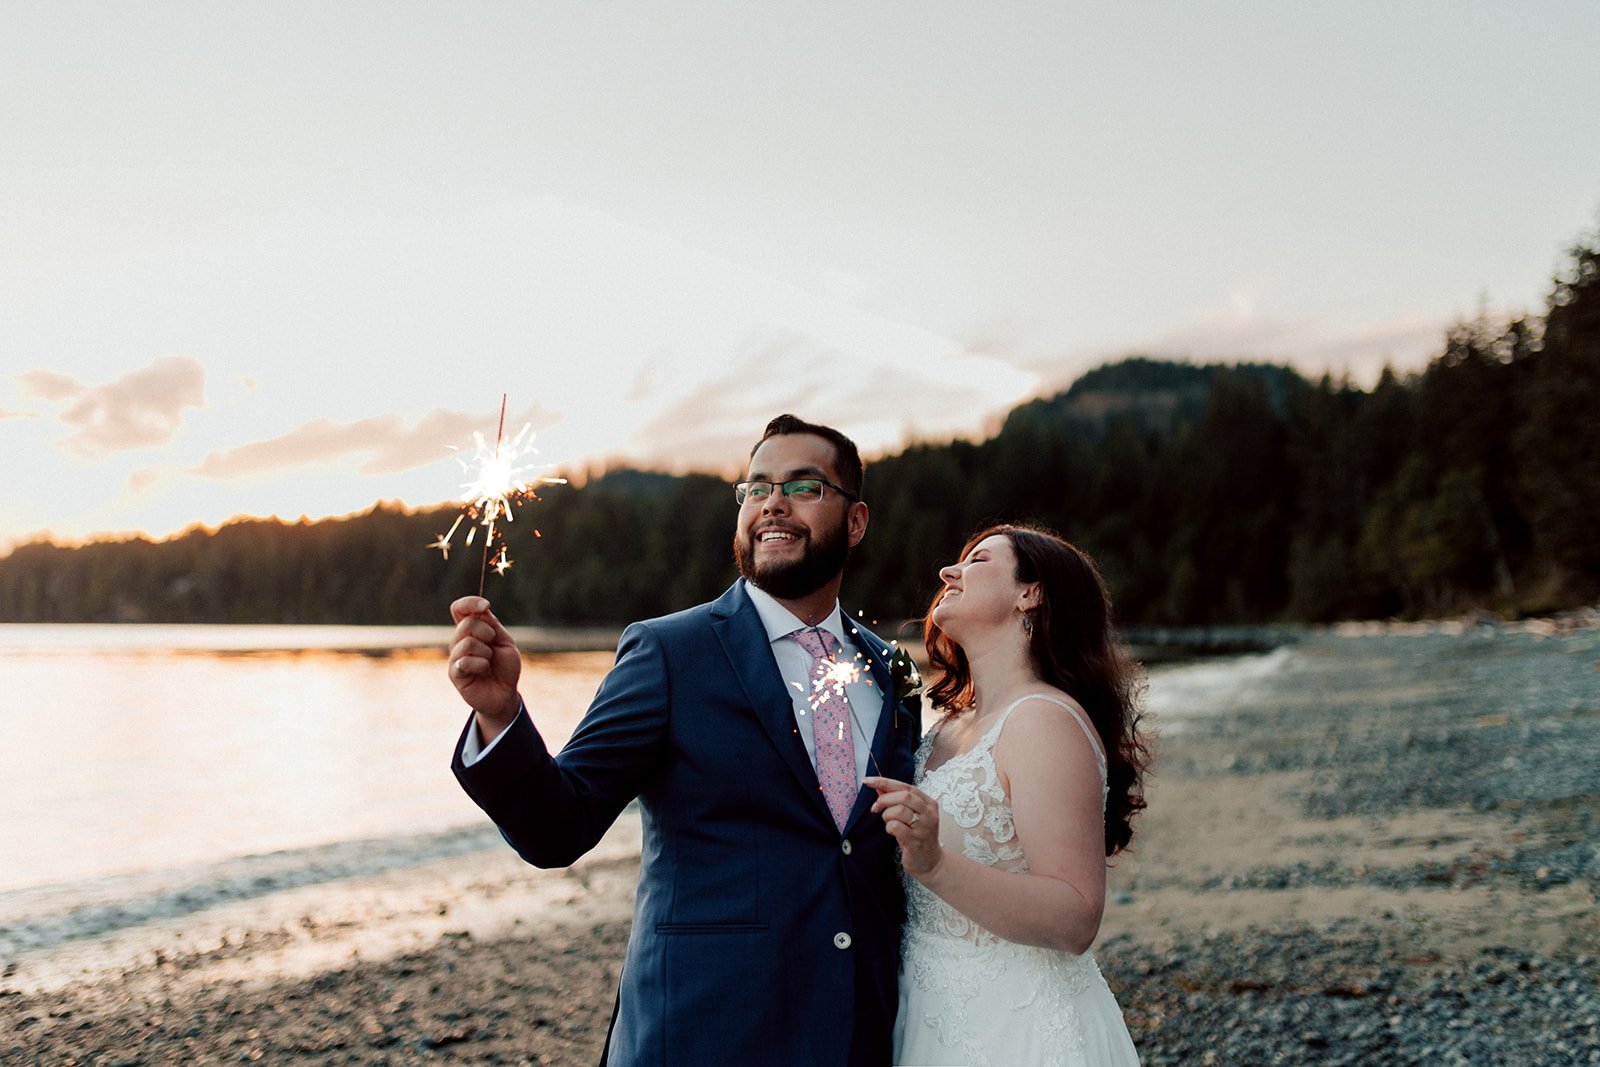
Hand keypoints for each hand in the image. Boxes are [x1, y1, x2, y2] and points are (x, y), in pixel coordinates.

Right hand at [448, 596, 521, 731]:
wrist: (506, 694)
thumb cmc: (505, 668)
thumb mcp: (504, 642)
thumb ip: (492, 625)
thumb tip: (480, 610)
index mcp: (472, 630)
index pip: (459, 609)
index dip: (469, 603)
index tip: (486, 606)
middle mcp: (460, 641)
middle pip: (466, 623)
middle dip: (486, 631)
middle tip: (493, 644)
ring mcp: (456, 657)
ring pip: (466, 642)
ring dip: (485, 651)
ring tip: (489, 661)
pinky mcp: (455, 673)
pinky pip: (464, 661)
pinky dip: (480, 663)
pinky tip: (484, 669)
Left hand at [865, 776, 942, 878]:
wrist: (930, 862)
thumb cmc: (917, 835)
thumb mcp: (910, 814)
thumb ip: (896, 799)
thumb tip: (879, 786)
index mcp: (928, 802)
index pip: (905, 786)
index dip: (885, 782)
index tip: (868, 781)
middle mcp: (929, 813)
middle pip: (904, 796)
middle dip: (884, 799)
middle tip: (875, 808)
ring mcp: (924, 828)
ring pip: (899, 810)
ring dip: (887, 815)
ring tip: (889, 823)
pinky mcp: (916, 841)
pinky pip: (895, 827)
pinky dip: (889, 827)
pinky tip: (893, 832)